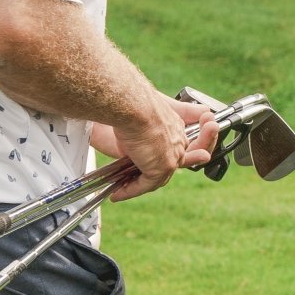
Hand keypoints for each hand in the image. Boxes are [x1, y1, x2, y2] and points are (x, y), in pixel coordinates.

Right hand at [91, 96, 216, 199]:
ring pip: (157, 177)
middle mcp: (177, 140)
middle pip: (167, 164)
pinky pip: (146, 185)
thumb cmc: (133, 101)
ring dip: (138, 186)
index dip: (157, 157)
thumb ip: (149, 118)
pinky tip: (118, 193)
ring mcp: (172, 155)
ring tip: (122, 190)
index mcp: (173, 125)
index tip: (141, 163)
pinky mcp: (162, 166)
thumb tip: (151, 125)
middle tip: (128, 183)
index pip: (170, 147)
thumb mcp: (140, 110)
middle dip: (150, 176)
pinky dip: (131, 190)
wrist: (132, 104)